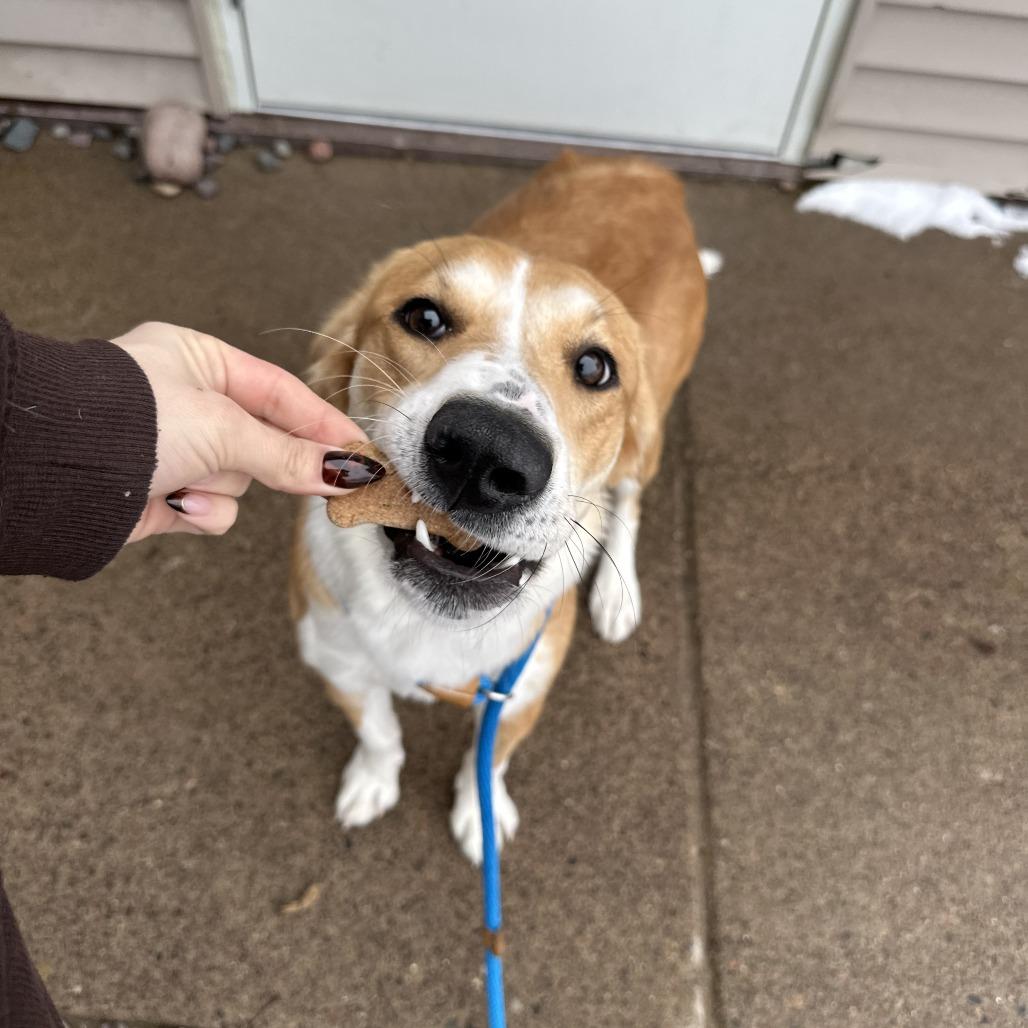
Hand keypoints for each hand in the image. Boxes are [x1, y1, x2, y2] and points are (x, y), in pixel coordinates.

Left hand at [113, 322, 365, 540]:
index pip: (280, 392)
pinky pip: (212, 508)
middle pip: (265, 441)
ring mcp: (176, 451)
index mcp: (197, 361)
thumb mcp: (221, 428)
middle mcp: (187, 403)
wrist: (49, 475)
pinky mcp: (164, 494)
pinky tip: (173, 503)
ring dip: (221, 486)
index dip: (322, 423)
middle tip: (334, 483)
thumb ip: (287, 453)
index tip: (360, 453)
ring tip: (189, 481)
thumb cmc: (123, 421)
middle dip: (276, 462)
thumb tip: (345, 472)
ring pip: (239, 479)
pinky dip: (199, 510)